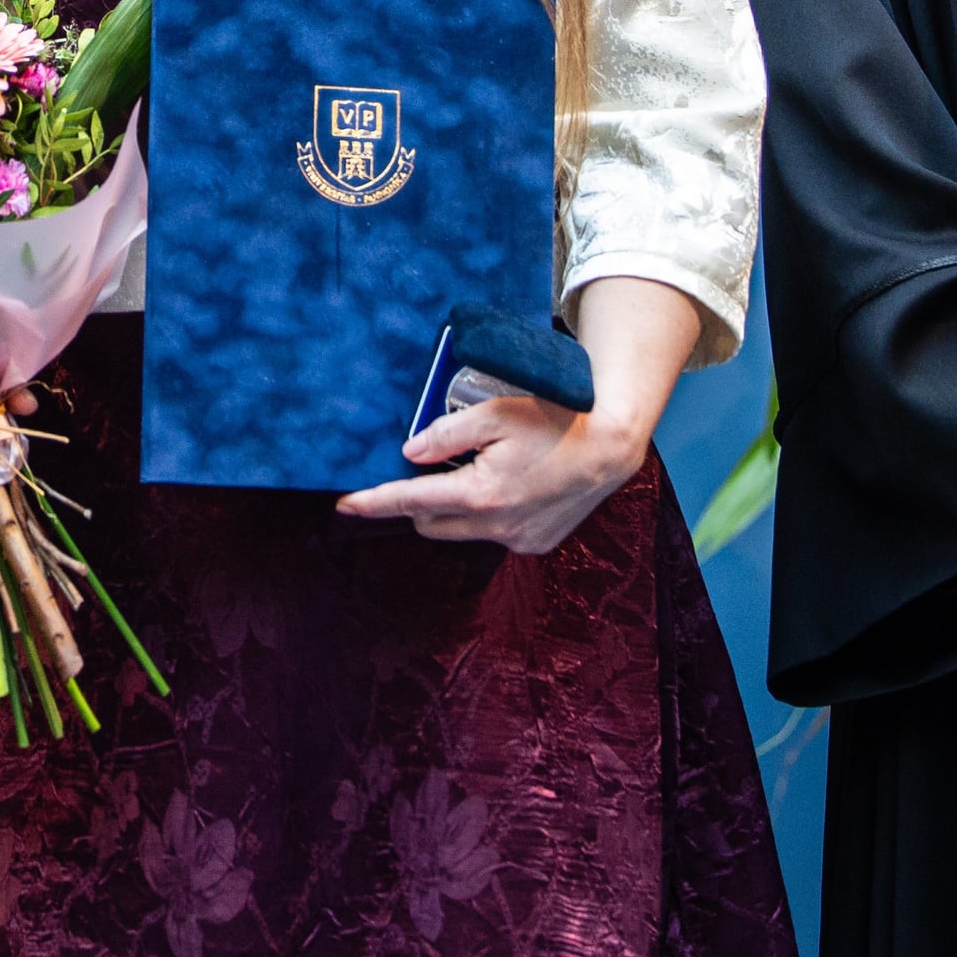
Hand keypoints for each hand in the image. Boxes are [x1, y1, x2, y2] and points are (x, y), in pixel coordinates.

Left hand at [333, 277, 704, 554]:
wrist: (611, 446)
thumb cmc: (554, 421)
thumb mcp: (494, 413)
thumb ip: (446, 435)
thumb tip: (410, 453)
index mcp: (479, 495)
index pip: (410, 502)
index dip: (374, 503)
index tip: (345, 505)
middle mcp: (495, 527)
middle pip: (430, 522)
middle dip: (419, 500)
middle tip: (434, 466)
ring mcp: (518, 539)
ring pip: (462, 530)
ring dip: (456, 507)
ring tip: (481, 470)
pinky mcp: (537, 543)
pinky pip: (494, 534)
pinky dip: (488, 515)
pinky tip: (512, 485)